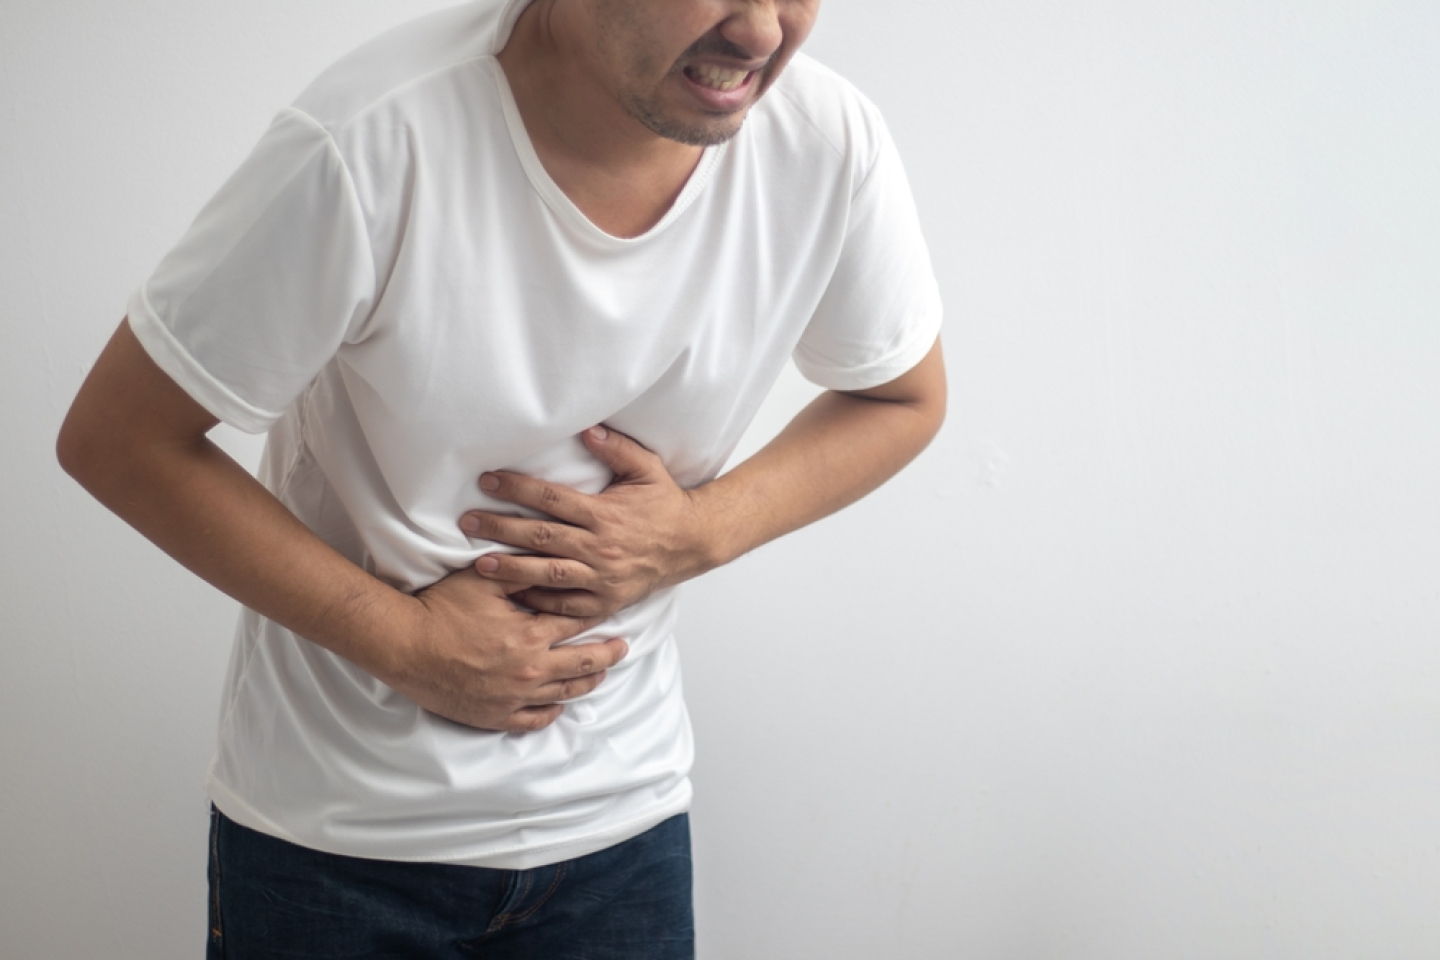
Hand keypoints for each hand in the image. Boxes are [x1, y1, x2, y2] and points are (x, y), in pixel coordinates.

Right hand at [389, 566, 627, 732]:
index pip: (577, 624)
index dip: (595, 615)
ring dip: (587, 683)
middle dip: (607, 654)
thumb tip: (549, 561)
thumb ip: (521, 571)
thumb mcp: (485, 580)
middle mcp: (530, 671)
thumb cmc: (441, 608)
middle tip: (622, 648)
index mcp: (531, 636)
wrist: (404, 646)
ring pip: (564, 694)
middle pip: (583, 664)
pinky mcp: (494, 716)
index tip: (611, 611)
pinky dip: (551, 712)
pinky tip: (560, 705)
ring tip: (600, 674)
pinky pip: (534, 720)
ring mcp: (514, 697)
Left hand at [458, 426, 716, 618]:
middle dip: (501, 529)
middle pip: (541, 537)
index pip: (552, 498)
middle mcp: (600, 547)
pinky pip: (567, 606)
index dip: (517, 488)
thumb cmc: (665, 504)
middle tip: (467, 523)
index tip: (488, 481)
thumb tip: (586, 430)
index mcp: (605, 514)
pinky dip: (540, 602)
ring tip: (479, 566)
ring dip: (512, 570)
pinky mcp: (606, 601)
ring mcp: (602, 578)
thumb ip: (617, 448)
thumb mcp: (648, 469)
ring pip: (548, 574)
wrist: (692, 543)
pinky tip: (514, 597)